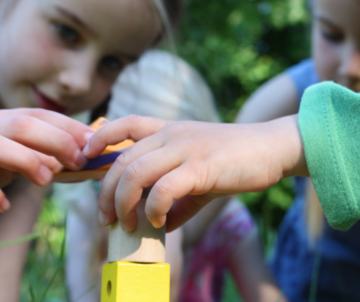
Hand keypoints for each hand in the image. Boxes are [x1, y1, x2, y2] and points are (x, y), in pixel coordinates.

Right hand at [0, 108, 93, 211]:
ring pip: (0, 145)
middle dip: (57, 141)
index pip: (41, 115)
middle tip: (79, 162)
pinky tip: (4, 205)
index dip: (70, 126)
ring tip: (46, 179)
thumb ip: (45, 155)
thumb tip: (83, 162)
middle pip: (24, 125)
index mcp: (7, 120)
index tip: (94, 140)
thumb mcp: (21, 154)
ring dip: (27, 160)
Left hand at [84, 114, 307, 231]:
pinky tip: (157, 222)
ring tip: (127, 225)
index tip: (87, 157)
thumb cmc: (233, 160)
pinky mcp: (202, 166)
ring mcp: (186, 148)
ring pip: (136, 172)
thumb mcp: (199, 174)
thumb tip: (159, 223)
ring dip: (124, 203)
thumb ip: (176, 197)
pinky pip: (164, 188)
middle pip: (122, 159)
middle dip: (106, 192)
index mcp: (170, 130)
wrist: (270, 149)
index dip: (101, 137)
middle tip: (107, 218)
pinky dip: (154, 208)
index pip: (126, 123)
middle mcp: (173, 135)